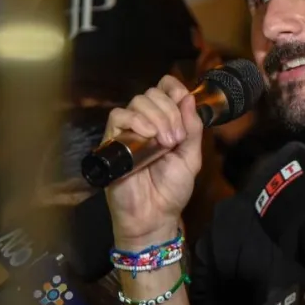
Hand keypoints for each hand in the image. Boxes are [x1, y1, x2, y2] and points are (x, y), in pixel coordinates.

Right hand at [104, 75, 202, 245]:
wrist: (154, 216)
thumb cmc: (172, 189)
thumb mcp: (191, 157)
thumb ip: (193, 128)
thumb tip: (190, 98)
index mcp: (164, 123)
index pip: (164, 89)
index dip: (173, 88)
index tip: (183, 98)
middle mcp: (145, 123)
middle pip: (152, 94)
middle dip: (169, 111)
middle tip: (176, 138)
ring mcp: (127, 132)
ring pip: (137, 102)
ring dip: (157, 117)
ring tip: (166, 143)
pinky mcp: (111, 142)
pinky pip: (118, 117)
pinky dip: (136, 120)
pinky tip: (148, 135)